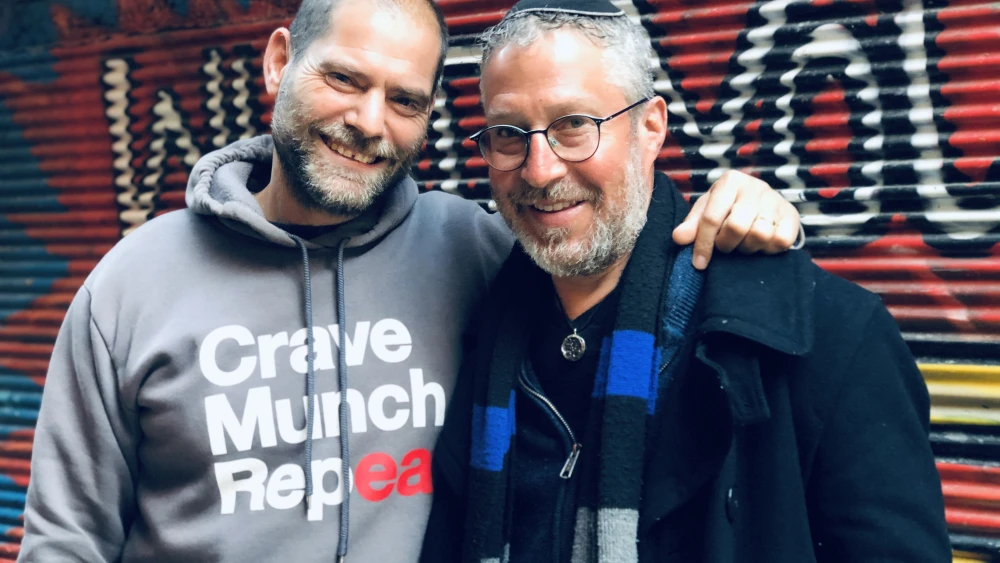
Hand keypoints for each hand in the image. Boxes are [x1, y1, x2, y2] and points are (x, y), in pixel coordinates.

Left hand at [672, 170, 800, 269]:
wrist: (761, 201)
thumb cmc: (727, 207)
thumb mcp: (706, 211)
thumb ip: (692, 225)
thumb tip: (679, 238)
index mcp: (730, 181)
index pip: (712, 217)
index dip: (703, 244)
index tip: (699, 264)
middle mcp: (755, 186)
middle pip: (736, 227)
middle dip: (727, 244)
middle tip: (726, 246)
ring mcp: (776, 200)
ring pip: (759, 234)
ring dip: (747, 247)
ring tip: (743, 243)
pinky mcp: (792, 215)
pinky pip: (781, 241)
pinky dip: (768, 249)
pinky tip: (761, 244)